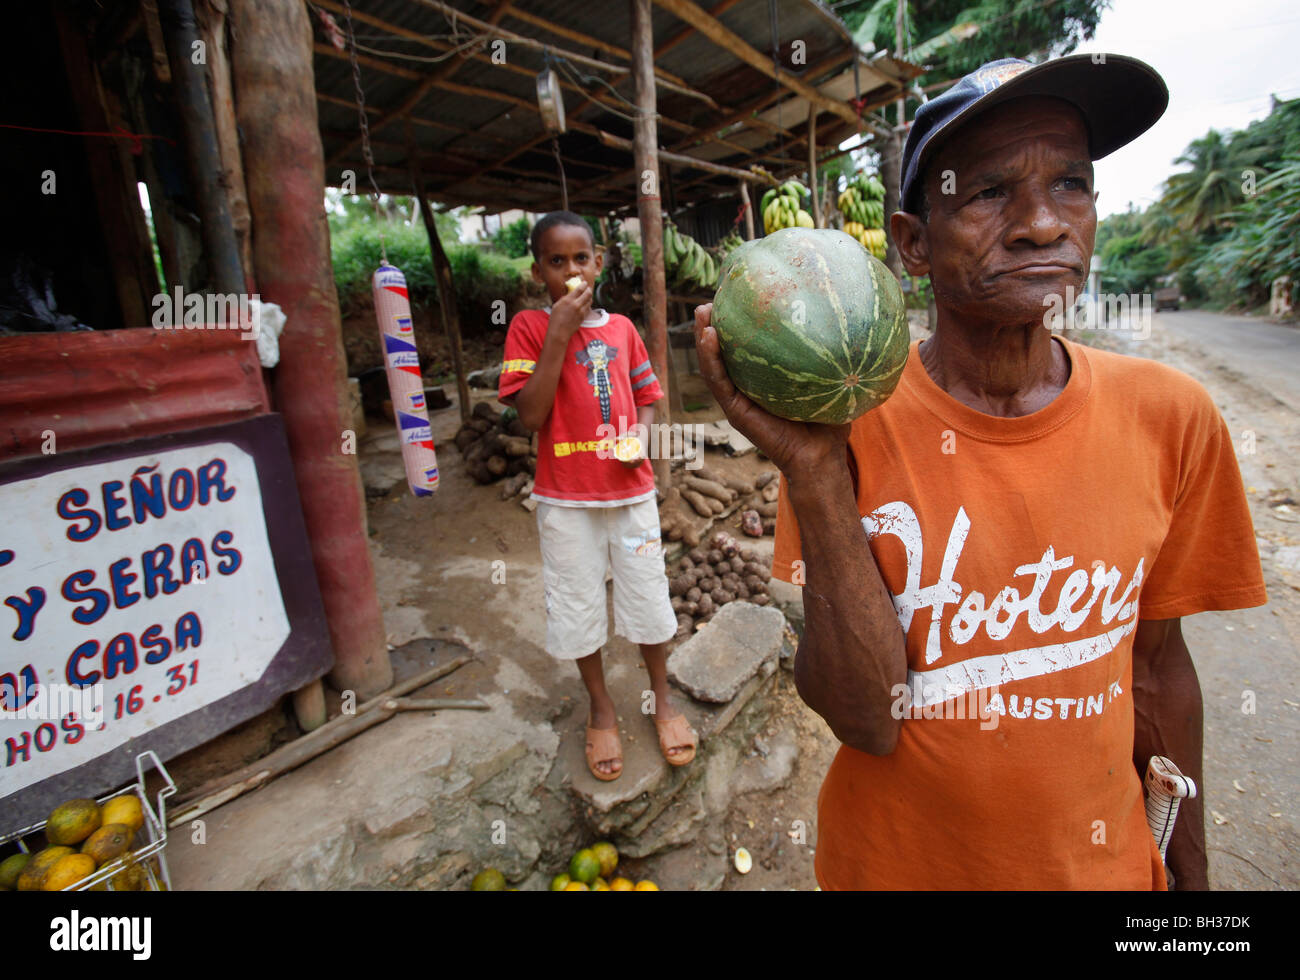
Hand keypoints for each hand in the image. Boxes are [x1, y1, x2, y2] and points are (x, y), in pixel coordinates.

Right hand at [548, 281, 591, 342]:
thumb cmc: (555, 318)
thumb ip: (565, 298)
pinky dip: (587, 304)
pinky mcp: (583, 317)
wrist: (559, 332)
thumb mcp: (557, 305)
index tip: (584, 283)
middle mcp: (576, 305)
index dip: (584, 284)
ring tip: (587, 296)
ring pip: (590, 301)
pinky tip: (585, 304)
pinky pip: (588, 308)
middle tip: (587, 288)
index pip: (580, 289)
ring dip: (589, 297)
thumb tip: (570, 293)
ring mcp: (581, 311)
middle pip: (588, 294)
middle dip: (589, 290)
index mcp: (568, 300)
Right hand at [692, 303, 851, 488]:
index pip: (746, 347)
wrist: (821, 455)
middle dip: (714, 324)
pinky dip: (710, 358)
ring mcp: (738, 399)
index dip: (738, 323)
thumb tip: (848, 314)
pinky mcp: (735, 411)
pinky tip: (710, 335)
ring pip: (713, 364)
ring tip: (703, 311)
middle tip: (712, 298)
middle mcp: (747, 387)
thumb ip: (829, 354)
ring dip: (704, 337)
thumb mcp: (829, 379)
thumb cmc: (829, 420)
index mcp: (764, 379)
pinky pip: (718, 381)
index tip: (737, 295)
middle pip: (724, 351)